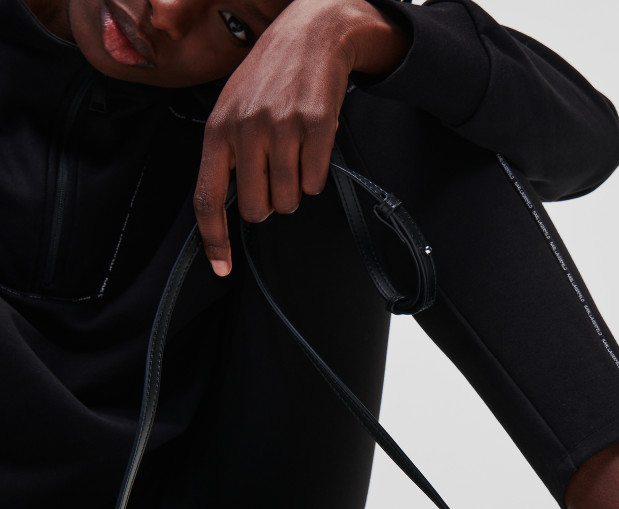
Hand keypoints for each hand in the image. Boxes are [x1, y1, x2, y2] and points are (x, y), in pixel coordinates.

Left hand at [194, 0, 410, 275]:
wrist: (311, 34)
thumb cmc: (268, 77)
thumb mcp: (232, 109)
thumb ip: (226, 155)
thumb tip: (230, 205)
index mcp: (218, 130)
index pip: (207, 198)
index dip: (214, 239)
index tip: (221, 268)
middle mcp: (246, 131)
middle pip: (257, 209)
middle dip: (269, 204)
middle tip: (275, 178)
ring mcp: (282, 129)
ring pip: (289, 201)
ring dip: (294, 191)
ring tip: (294, 156)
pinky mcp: (316, 128)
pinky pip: (315, 183)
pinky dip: (315, 176)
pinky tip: (311, 147)